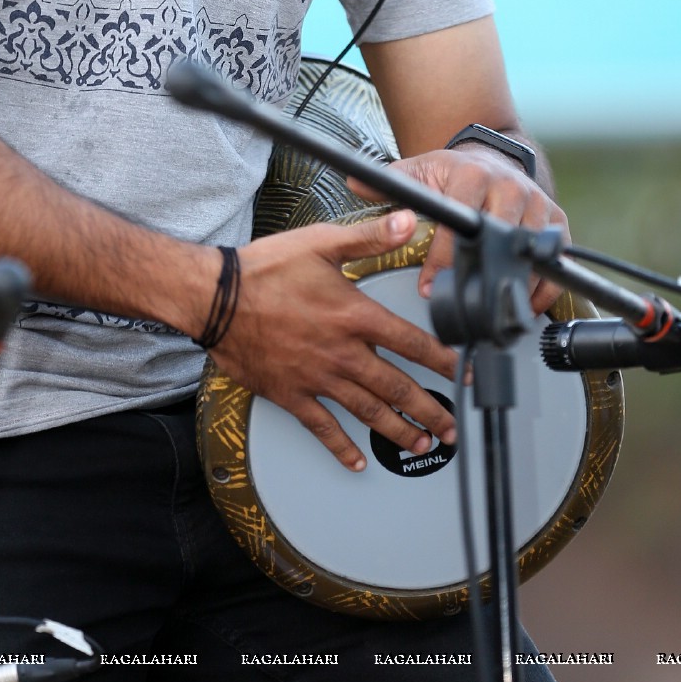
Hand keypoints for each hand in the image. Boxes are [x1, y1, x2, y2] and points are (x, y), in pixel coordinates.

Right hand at [209, 209, 458, 473]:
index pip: (412, 343)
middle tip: (451, 427)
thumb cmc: (265, 269)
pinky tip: (357, 460)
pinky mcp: (291, 394)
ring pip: (368, 412)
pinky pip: (322, 428)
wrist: (216, 299)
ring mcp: (317, 378)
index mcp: (354, 316)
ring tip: (421, 444)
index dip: (445, 361)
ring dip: (398, 431)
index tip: (465, 375)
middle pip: (397, 387)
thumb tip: (408, 221)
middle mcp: (342, 353)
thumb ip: (369, 237)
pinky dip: (341, 447)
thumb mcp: (322, 242)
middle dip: (429, 410)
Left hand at [350, 149, 568, 313]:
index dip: (443, 258)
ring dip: (510, 288)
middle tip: (462, 307)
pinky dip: (541, 289)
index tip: (429, 285)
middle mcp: (510, 188)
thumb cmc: (452, 173)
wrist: (490, 159)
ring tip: (489, 315)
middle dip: (478, 277)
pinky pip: (554, 261)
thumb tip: (354, 183)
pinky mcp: (556, 221)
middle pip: (499, 240)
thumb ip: (387, 182)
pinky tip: (521, 308)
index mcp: (473, 176)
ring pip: (530, 253)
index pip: (459, 223)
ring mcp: (537, 204)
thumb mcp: (419, 171)